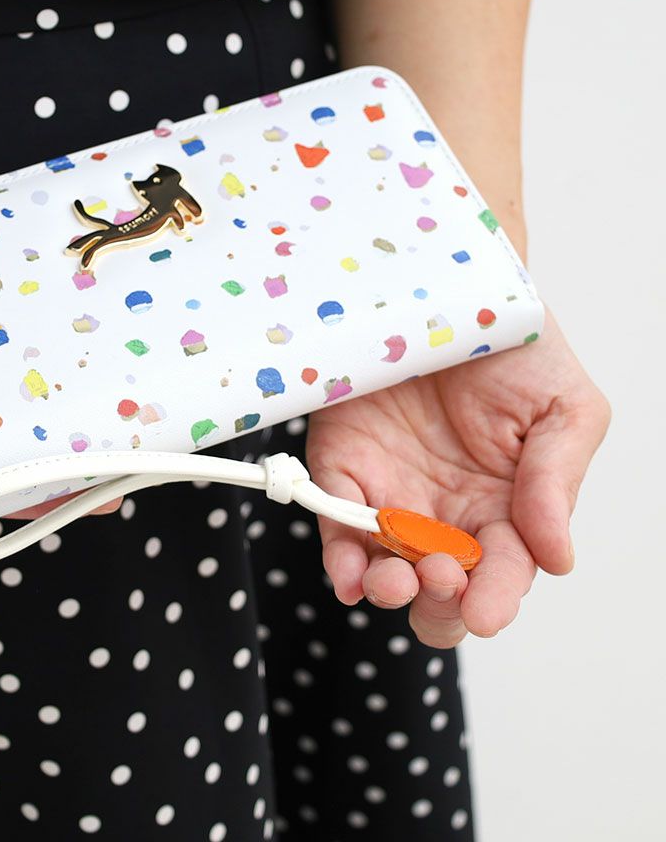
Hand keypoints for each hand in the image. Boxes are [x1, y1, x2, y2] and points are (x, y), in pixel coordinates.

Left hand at [306, 307, 609, 647]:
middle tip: (437, 579)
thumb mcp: (562, 409)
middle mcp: (444, 509)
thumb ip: (557, 481)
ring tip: (389, 579)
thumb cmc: (514, 346)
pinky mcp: (343, 464)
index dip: (494, 597)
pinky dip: (339, 553)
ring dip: (385, 585)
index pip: (501, 571)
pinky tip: (348, 574)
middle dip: (437, 601)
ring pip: (383, 563)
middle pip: (439, 585)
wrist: (448, 287)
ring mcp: (391, 491)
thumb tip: (557, 560)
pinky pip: (335, 518)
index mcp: (503, 506)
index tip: (485, 610)